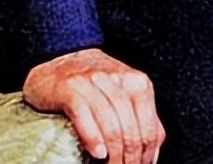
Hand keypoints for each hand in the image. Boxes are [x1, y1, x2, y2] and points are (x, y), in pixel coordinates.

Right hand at [23, 47, 164, 163]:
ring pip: (111, 127)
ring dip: (113, 158)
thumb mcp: (125, 93)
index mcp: (137, 83)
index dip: (146, 157)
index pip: (149, 130)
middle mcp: (118, 79)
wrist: (59, 59)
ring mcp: (93, 82)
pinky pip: (85, 117)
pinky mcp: (70, 88)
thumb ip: (142, 116)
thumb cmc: (94, 82)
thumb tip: (153, 153)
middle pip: (131, 132)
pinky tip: (98, 154)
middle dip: (130, 161)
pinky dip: (93, 139)